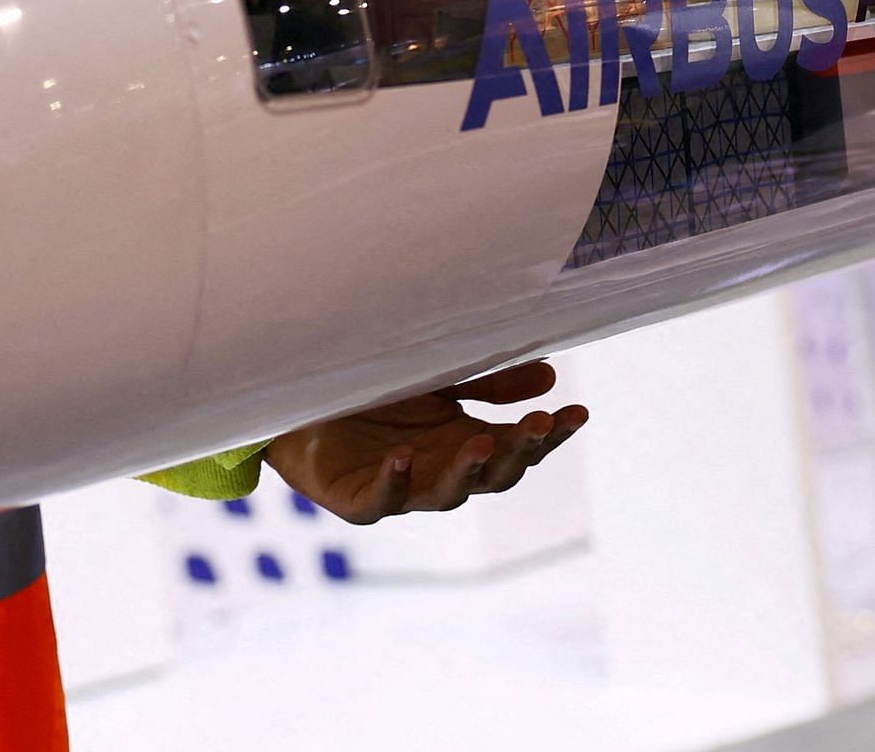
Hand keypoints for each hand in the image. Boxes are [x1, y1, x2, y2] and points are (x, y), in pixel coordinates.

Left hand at [263, 362, 588, 524]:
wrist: (299, 408)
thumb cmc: (373, 395)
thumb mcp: (438, 379)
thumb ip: (488, 381)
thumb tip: (551, 373)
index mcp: (466, 442)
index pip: (519, 447)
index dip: (549, 435)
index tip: (576, 412)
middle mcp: (442, 471)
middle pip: (494, 476)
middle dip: (519, 453)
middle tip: (537, 426)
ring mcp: (402, 489)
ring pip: (445, 493)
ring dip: (466, 471)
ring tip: (480, 443)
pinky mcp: (357, 500)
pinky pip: (380, 499)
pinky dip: (393, 482)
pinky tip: (402, 459)